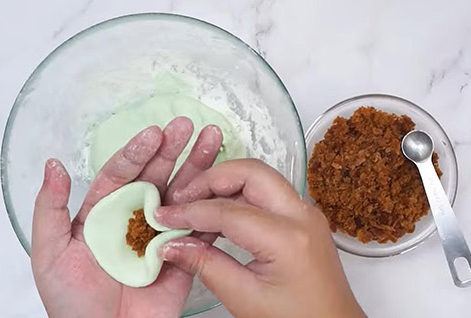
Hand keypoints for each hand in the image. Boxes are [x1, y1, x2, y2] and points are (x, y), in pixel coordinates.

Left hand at [32, 117, 222, 317]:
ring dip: (198, 169)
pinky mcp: (183, 255)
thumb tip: (54, 164)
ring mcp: (161, 236)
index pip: (122, 174)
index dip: (137, 153)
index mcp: (105, 213)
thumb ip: (50, 209)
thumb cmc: (71, 302)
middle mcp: (135, 218)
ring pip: (182, 196)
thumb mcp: (50, 253)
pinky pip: (200, 230)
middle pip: (157, 177)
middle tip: (189, 127)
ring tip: (212, 141)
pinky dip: (214, 209)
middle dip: (174, 151)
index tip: (153, 134)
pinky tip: (224, 185)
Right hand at [155, 160, 366, 317]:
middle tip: (181, 198)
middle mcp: (302, 215)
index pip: (228, 210)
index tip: (164, 216)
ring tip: (195, 205)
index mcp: (288, 238)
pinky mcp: (304, 217)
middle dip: (211, 179)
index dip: (190, 211)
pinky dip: (240, 195)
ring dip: (226, 184)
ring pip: (260, 177)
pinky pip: (268, 193)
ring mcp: (306, 213)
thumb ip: (206, 266)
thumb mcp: (245, 298)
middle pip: (251, 172)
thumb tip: (171, 244)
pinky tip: (219, 214)